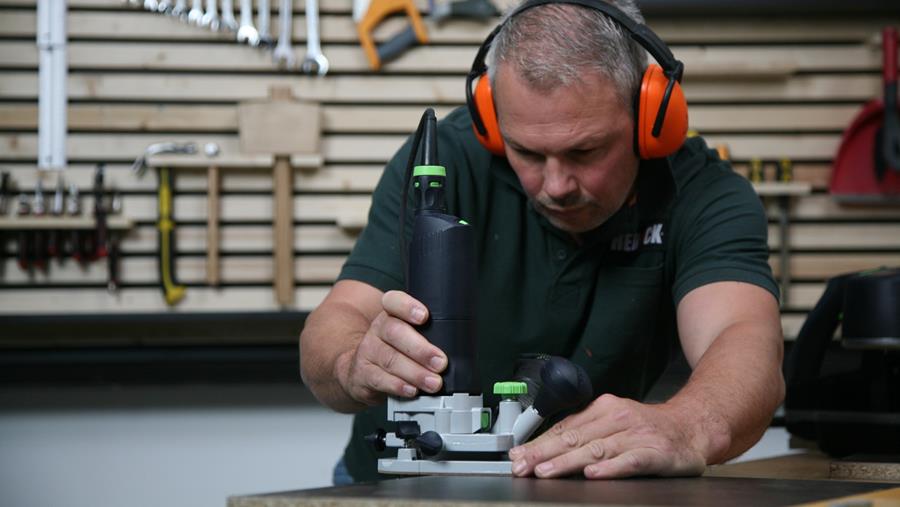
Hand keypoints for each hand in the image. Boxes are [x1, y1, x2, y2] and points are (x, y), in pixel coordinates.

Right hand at [336, 290, 447, 406]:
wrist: (362, 369)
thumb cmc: (396, 350)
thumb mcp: (408, 334)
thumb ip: (429, 334)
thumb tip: (460, 347)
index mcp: (391, 314)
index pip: (394, 302)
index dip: (408, 307)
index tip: (424, 316)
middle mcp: (378, 329)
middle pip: (395, 333)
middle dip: (421, 349)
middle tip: (441, 362)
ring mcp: (369, 351)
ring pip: (390, 359)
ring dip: (415, 373)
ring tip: (434, 383)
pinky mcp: (364, 374)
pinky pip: (380, 379)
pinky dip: (398, 386)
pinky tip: (412, 390)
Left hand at [508, 394, 707, 478]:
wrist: (694, 426)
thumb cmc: (649, 428)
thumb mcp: (615, 422)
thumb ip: (586, 433)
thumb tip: (545, 449)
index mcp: (604, 409)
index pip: (565, 428)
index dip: (538, 443)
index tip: (517, 455)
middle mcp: (618, 419)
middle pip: (574, 437)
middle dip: (543, 453)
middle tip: (522, 465)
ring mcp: (636, 435)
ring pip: (596, 449)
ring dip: (568, 461)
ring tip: (546, 471)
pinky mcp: (655, 452)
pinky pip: (629, 461)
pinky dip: (610, 468)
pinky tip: (594, 474)